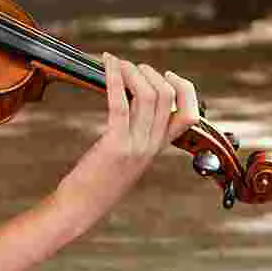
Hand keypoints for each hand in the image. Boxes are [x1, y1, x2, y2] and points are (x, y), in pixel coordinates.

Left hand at [53, 54, 201, 226]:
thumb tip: (133, 104)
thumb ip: (136, 135)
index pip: (190, 114)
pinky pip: (120, 103)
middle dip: (150, 72)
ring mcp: (136, 146)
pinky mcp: (115, 144)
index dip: (184, 89)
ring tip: (117, 63)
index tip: (167, 74)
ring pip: (148, 95)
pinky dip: (114, 77)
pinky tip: (107, 64)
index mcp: (158, 148)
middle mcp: (152, 146)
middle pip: (167, 96)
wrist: (81, 207)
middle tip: (131, 67)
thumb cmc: (97, 181)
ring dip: (132, 71)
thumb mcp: (127, 158)